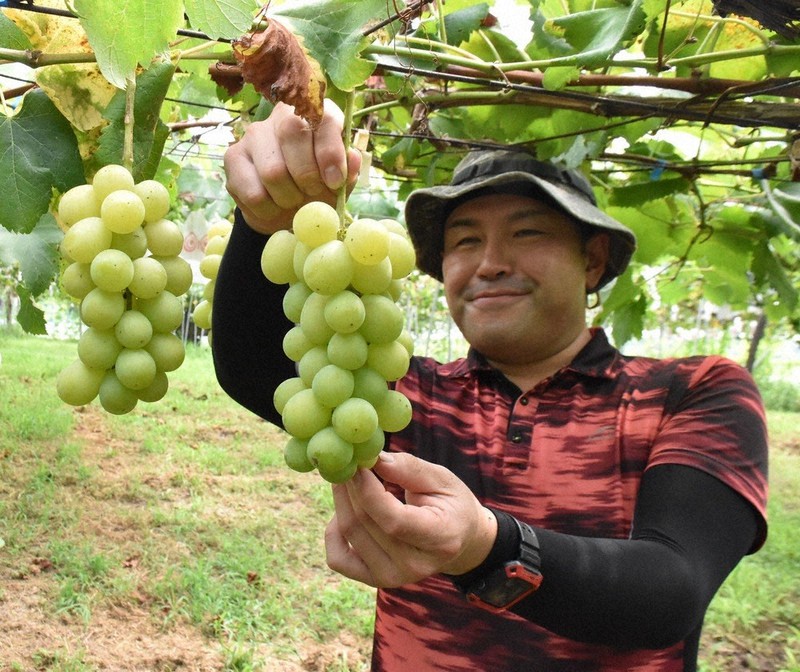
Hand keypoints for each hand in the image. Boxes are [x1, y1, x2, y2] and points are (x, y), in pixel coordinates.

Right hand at [223, 99, 361, 233]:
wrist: (283, 210)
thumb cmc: (316, 188)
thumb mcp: (339, 183)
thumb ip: (349, 172)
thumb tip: (353, 158)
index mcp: (314, 115)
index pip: (323, 117)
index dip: (330, 152)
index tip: (335, 182)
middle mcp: (281, 117)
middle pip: (292, 135)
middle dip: (308, 176)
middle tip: (313, 195)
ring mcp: (253, 136)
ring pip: (273, 170)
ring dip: (289, 198)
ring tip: (293, 202)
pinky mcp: (233, 159)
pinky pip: (253, 192)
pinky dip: (269, 210)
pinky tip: (274, 207)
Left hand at [325, 452, 497, 587]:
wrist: (459, 539)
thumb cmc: (451, 503)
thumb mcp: (441, 479)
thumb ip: (408, 468)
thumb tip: (373, 458)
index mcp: (440, 539)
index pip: (394, 520)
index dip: (369, 491)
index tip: (358, 463)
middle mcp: (415, 566)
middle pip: (366, 524)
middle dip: (351, 487)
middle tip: (348, 462)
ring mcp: (392, 577)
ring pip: (349, 534)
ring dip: (342, 500)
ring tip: (348, 479)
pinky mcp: (374, 580)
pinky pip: (338, 558)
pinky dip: (333, 531)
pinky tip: (345, 510)